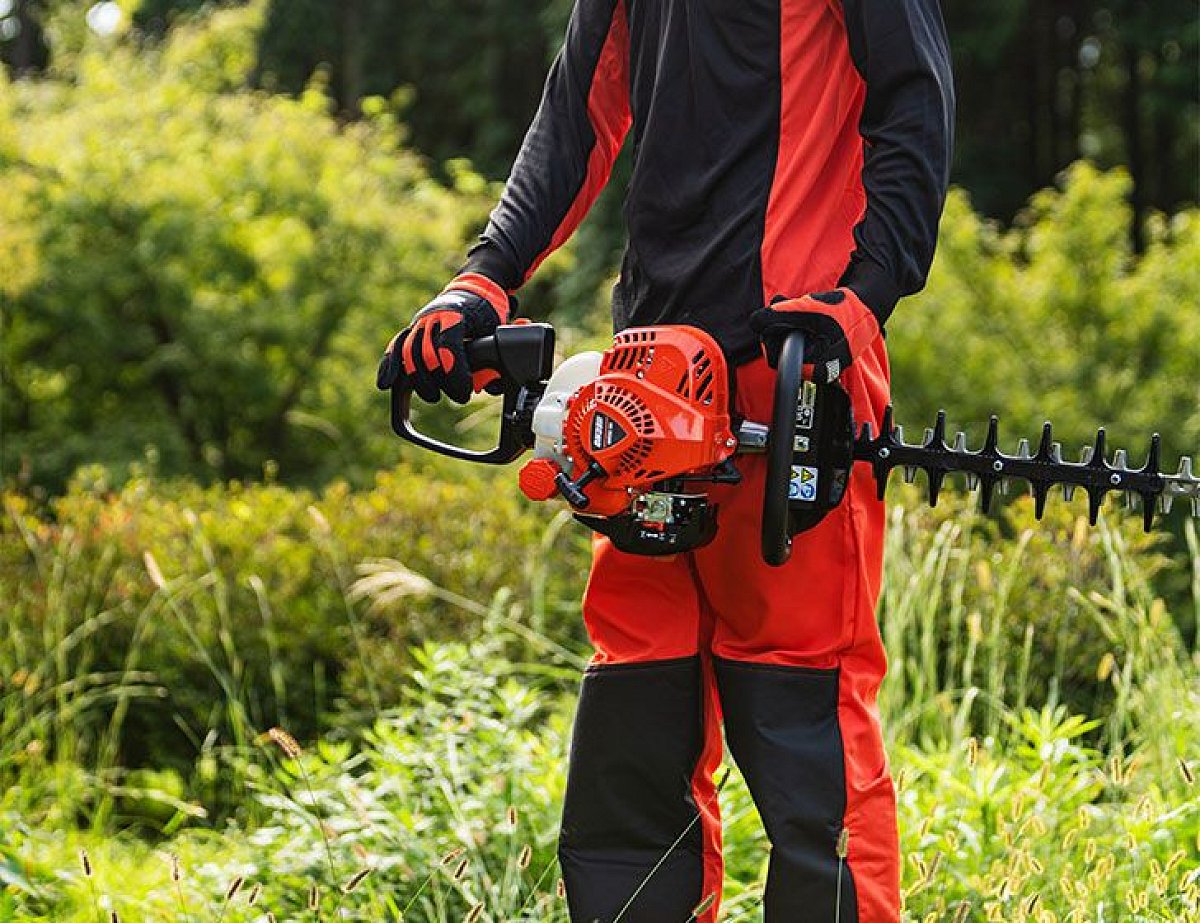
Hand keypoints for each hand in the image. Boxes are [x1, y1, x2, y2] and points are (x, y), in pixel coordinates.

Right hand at [376, 273, 511, 403]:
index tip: (465, 390)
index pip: (447, 346)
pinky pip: (396, 348)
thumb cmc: (486, 312)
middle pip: (426, 353)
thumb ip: (492, 355)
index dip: (454, 373)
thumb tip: (488, 384)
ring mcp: (419, 322)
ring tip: (434, 397)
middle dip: (440, 381)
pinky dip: (389, 366)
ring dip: (418, 380)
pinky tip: (385, 384)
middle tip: (459, 397)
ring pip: (408, 353)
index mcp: (455, 314)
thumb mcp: (495, 330)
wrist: (473, 289)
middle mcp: (432, 316)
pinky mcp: (411, 329)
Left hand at [749, 288, 880, 383]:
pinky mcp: (822, 352)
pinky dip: (798, 324)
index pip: (777, 359)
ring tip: (798, 305)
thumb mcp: (805, 310)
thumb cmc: (842, 310)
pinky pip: (801, 340)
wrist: (868, 304)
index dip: (772, 335)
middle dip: (779, 326)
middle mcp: (817, 371)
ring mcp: (820, 362)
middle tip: (785, 305)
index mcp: (814, 370)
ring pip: (790, 344)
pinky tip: (805, 311)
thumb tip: (755, 321)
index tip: (776, 317)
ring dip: (787, 322)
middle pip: (782, 351)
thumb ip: (777, 316)